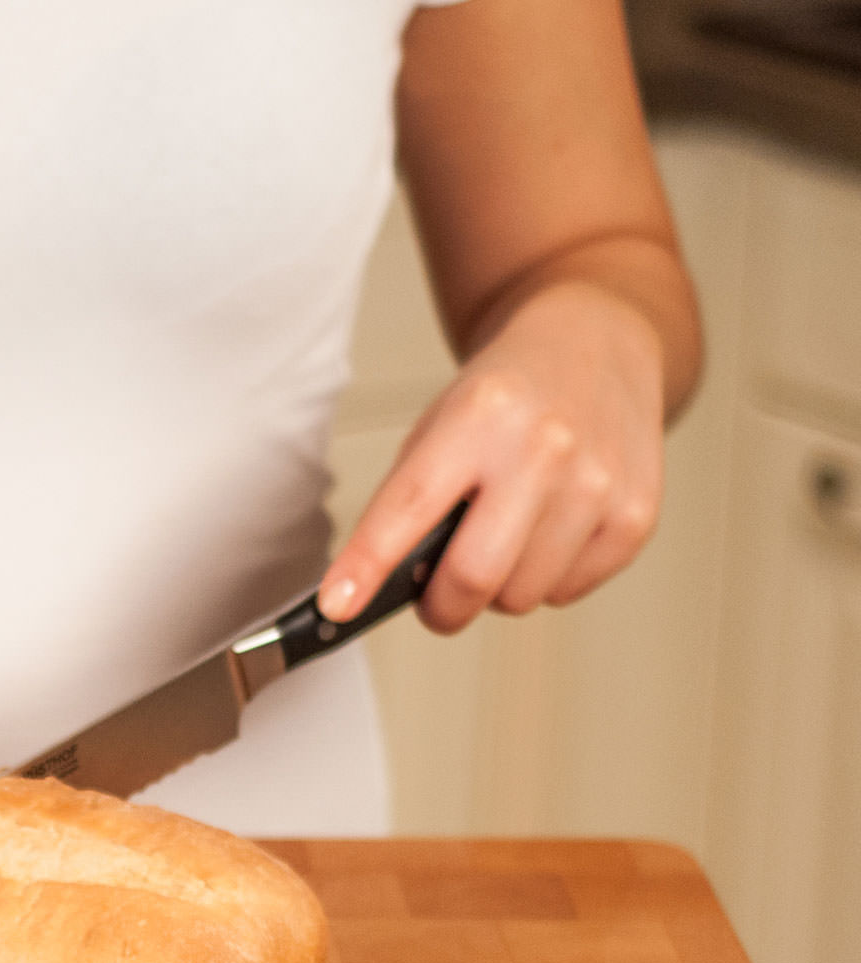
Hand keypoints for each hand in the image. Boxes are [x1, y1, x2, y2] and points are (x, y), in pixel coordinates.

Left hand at [318, 280, 667, 633]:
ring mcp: (598, 483)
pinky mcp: (635, 515)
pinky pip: (566, 592)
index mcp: (480, 416)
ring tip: (502, 538)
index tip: (337, 605)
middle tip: (433, 598)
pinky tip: (548, 531)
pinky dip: (545, 579)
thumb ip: (409, 501)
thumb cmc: (506, 396)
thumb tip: (374, 589)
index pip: (409, 508)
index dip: (367, 566)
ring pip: (521, 597)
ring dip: (497, 589)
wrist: (596, 345)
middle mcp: (545, 448)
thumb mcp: (440, 424)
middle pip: (474, 577)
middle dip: (441, 607)